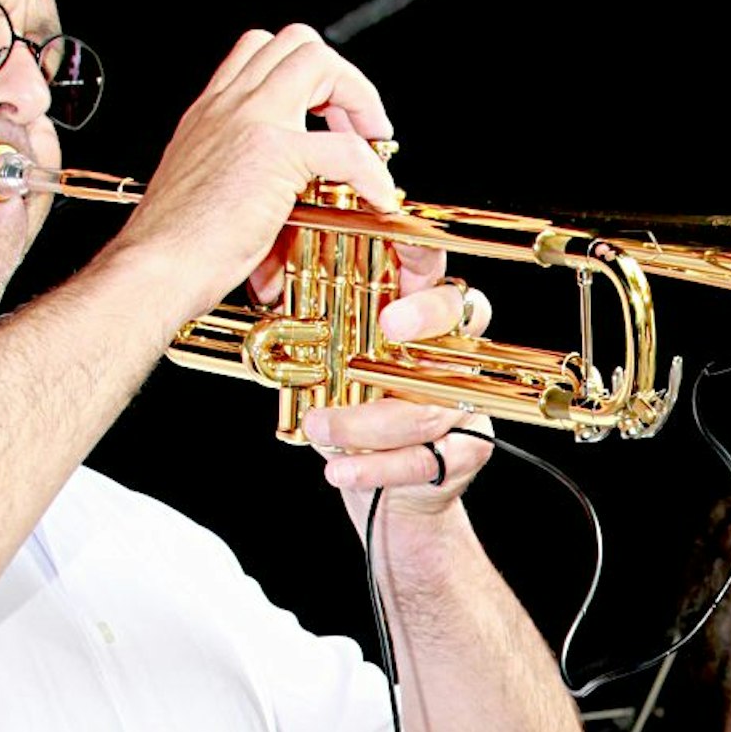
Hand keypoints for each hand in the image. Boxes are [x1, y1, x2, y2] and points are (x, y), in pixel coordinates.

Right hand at [119, 25, 402, 321]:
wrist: (153, 269)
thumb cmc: (176, 248)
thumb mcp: (207, 193)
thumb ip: (243, 177)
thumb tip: (283, 198)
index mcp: (212, 112)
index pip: (262, 52)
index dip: (308, 76)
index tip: (328, 118)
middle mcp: (228, 105)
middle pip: (298, 43)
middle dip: (342, 77)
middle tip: (359, 127)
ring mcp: (249, 121)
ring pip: (319, 62)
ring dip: (359, 98)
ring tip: (371, 147)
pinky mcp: (272, 154)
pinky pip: (346, 147)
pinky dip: (373, 171)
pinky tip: (376, 198)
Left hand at [310, 267, 497, 518]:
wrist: (386, 488)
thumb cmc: (356, 411)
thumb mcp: (329, 360)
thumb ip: (310, 324)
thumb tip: (265, 287)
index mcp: (419, 316)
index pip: (431, 269)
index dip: (419, 255)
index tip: (390, 243)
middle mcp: (451, 352)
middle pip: (458, 317)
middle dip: (426, 315)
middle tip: (389, 325)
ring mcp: (464, 402)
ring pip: (427, 405)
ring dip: (365, 421)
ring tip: (319, 428)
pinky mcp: (465, 450)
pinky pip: (421, 458)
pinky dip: (372, 467)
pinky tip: (338, 468)